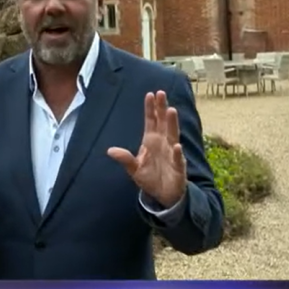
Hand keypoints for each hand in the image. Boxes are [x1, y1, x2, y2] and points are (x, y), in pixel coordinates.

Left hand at [106, 91, 186, 207]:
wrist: (163, 195)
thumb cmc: (150, 178)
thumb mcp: (134, 169)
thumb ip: (125, 159)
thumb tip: (110, 150)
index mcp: (151, 141)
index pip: (151, 122)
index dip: (150, 109)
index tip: (149, 94)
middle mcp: (163, 144)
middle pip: (163, 123)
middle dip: (162, 108)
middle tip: (161, 93)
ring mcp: (172, 154)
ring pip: (172, 135)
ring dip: (172, 123)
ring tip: (171, 110)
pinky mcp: (178, 167)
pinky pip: (178, 159)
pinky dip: (177, 153)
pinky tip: (177, 146)